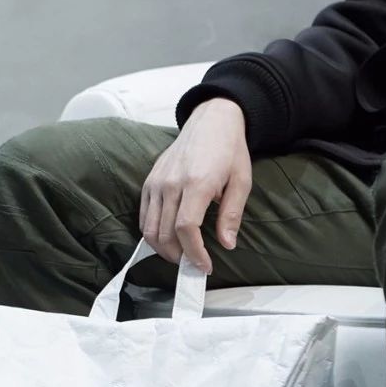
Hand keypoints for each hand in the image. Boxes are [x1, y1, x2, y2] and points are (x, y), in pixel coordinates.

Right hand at [139, 97, 251, 273]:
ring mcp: (156, 182)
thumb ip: (232, 214)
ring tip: (180, 256)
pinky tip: (167, 240)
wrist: (211, 120)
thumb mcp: (241, 181)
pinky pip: (144, 216)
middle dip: (179, 257)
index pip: (187, 228)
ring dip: (163, 250)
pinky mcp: (149, 182)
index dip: (194, 253)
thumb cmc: (229, 151)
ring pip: (150, 229)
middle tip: (193, 266)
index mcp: (197, 183)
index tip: (204, 266)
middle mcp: (171, 183)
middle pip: (165, 233)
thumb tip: (227, 244)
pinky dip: (152, 234)